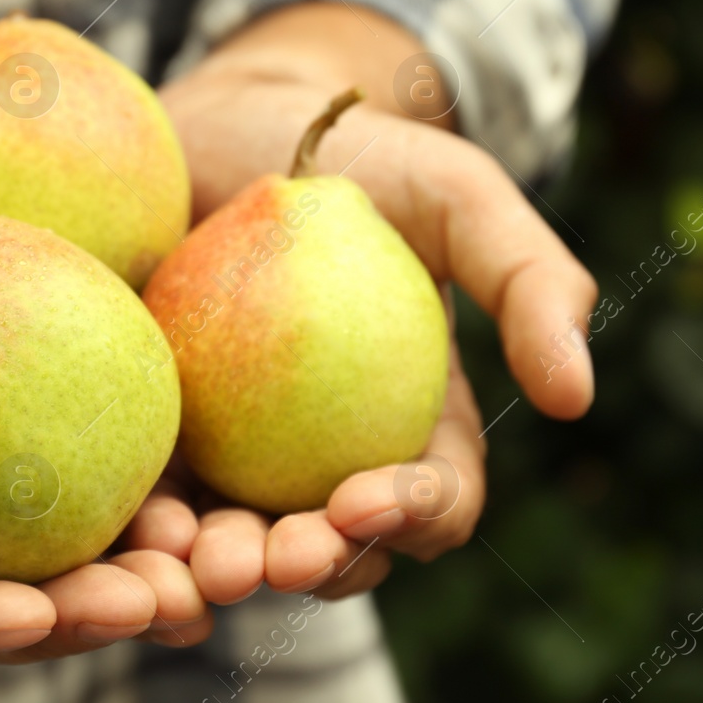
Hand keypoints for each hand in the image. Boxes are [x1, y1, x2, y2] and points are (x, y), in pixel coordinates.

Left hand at [156, 3, 598, 602]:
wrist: (232, 125)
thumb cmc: (361, 158)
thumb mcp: (459, 197)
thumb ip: (530, 280)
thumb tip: (575, 399)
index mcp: (413, 427)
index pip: (432, 501)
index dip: (411, 516)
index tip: (365, 499)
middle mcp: (329, 462)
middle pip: (332, 550)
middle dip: (306, 569)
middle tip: (267, 557)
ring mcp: (241, 459)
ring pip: (236, 550)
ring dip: (217, 576)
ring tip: (186, 561)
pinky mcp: (160, 438)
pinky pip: (152, 507)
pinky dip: (143, 536)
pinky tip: (127, 527)